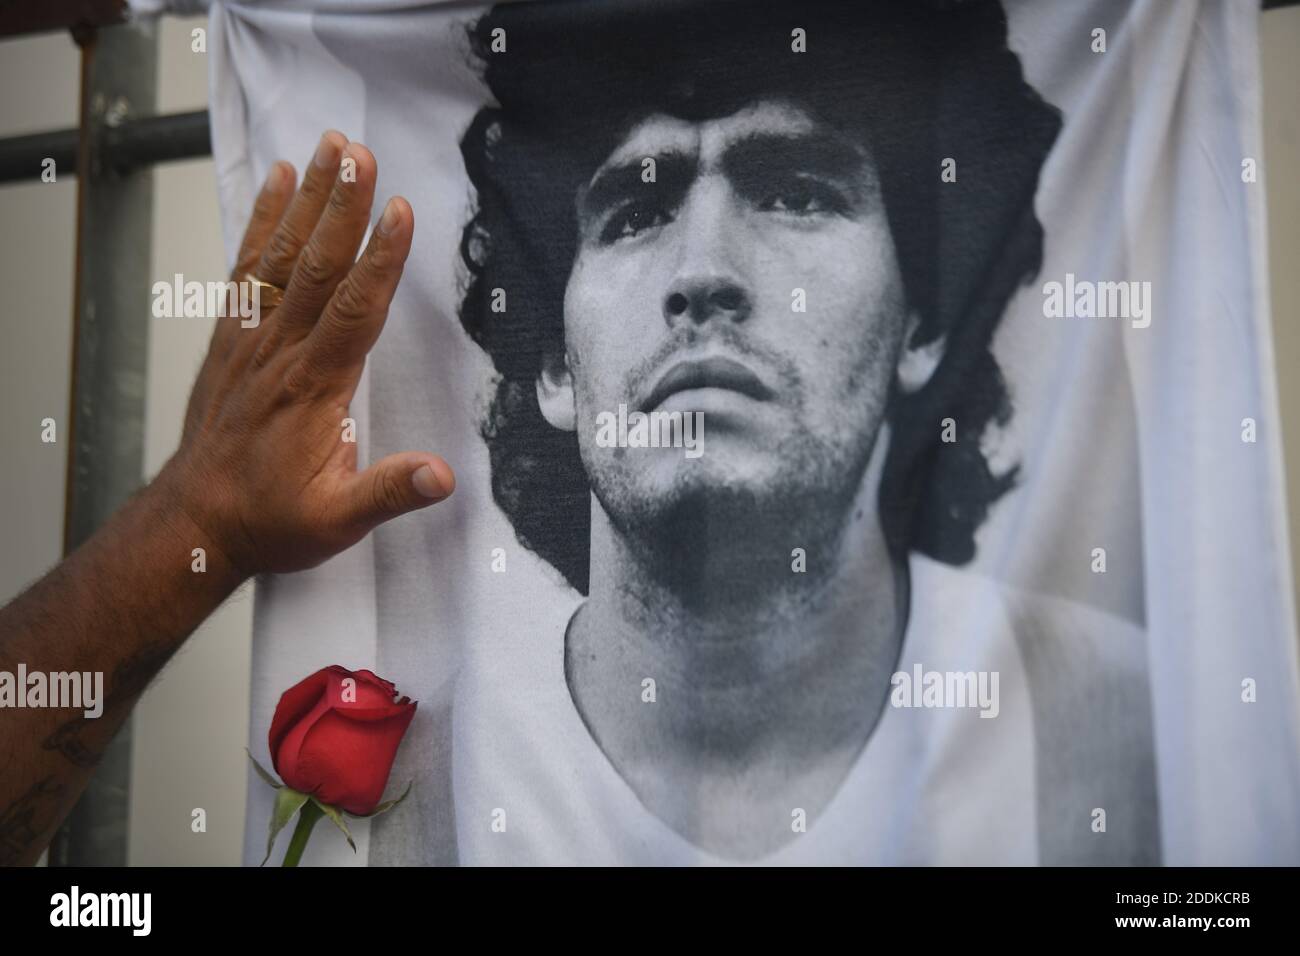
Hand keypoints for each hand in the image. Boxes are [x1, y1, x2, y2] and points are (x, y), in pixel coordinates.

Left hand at [160, 130, 453, 577]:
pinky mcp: (234, 338)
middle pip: (315, 266)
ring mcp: (252, 340)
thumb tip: (441, 477)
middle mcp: (280, 353)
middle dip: (340, 206)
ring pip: (282, 256)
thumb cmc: (270, 518)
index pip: (352, 311)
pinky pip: (248, 268)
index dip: (379, 260)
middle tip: (360, 153)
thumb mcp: (336, 520)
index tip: (398, 211)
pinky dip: (263, 222)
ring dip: (308, 199)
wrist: (194, 522)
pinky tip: (280, 184)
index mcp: (313, 389)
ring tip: (331, 148)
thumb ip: (389, 493)